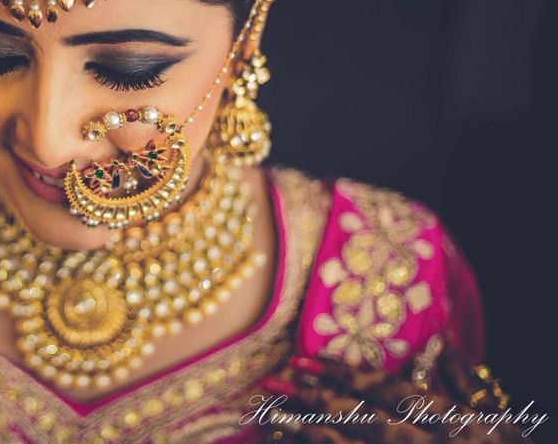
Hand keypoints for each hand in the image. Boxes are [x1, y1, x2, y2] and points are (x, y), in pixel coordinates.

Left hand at [258, 350, 531, 443]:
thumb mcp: (499, 424)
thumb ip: (463, 384)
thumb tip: (442, 339)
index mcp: (448, 421)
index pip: (384, 389)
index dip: (341, 373)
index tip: (301, 359)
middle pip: (359, 417)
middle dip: (312, 397)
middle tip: (271, 382)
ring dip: (308, 432)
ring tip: (271, 415)